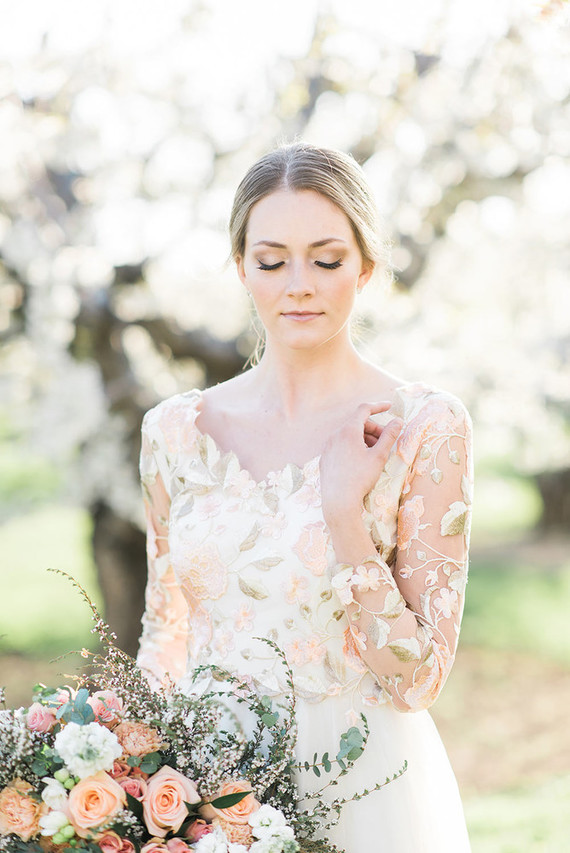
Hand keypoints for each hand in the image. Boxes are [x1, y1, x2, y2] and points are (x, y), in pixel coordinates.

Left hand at [319, 402, 402, 525]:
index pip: (364, 409)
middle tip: (386, 441)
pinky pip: (341, 446)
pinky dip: (353, 447)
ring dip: (364, 439)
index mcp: (348, 431)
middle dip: (374, 429)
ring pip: (349, 435)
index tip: (390, 406)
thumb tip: (399, 421)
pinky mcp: (325, 458)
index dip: (378, 406)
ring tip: (375, 453)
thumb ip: (389, 436)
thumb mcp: (379, 456)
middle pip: (357, 423)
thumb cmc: (361, 478)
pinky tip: (361, 461)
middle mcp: (334, 435)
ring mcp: (327, 447)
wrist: (338, 501)